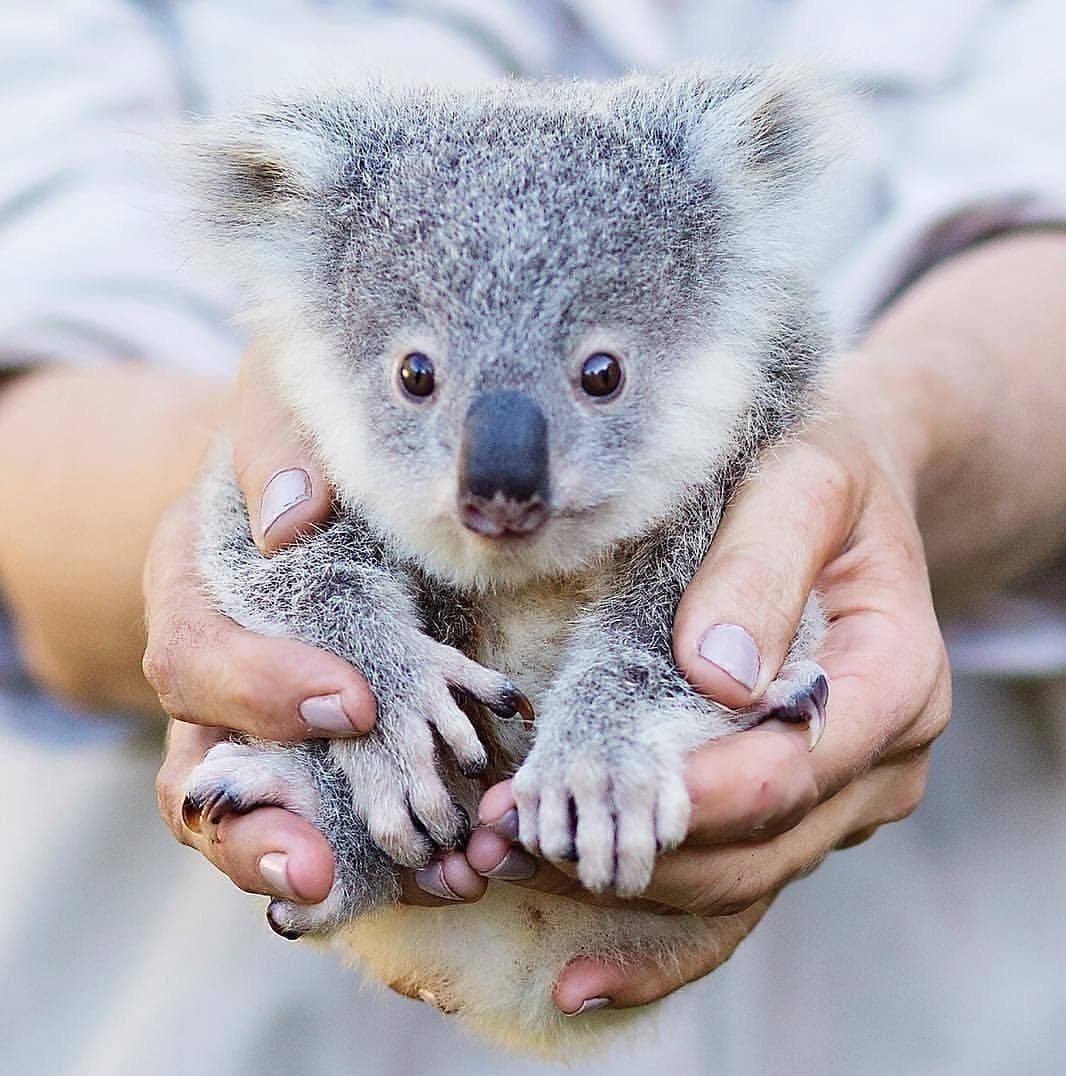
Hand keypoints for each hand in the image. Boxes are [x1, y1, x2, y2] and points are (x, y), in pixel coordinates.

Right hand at [149, 347, 484, 908]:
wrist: (349, 467)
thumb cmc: (310, 428)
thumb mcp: (287, 404)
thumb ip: (280, 442)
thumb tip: (288, 517)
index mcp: (199, 592)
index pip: (196, 656)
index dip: (259, 690)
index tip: (352, 701)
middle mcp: (235, 674)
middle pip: (208, 778)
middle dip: (258, 831)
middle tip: (313, 870)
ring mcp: (289, 718)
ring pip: (287, 814)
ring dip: (352, 861)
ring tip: (435, 880)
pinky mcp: (355, 739)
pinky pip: (365, 808)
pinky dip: (414, 843)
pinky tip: (474, 857)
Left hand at [466, 374, 950, 1014]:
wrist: (844, 500)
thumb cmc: (822, 473)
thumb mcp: (802, 480)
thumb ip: (765, 562)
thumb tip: (715, 671)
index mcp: (895, 681)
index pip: (793, 764)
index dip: (695, 792)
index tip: (594, 792)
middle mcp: (874, 761)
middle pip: (757, 844)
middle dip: (634, 848)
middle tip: (515, 835)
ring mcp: (831, 797)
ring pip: (736, 883)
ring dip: (623, 886)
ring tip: (511, 865)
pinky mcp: (786, 810)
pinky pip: (733, 896)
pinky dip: (661, 942)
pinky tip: (581, 974)